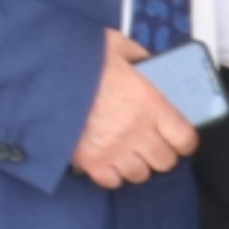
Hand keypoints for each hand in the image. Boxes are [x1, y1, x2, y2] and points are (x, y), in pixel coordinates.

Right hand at [75, 32, 201, 188]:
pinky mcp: (90, 161)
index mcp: (150, 103)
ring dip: (137, 164)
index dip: (183, 140)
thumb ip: (140, 58)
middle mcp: (136, 131)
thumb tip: (150, 63)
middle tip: (152, 142)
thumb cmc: (80, 60)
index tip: (178, 137)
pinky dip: (112, 173)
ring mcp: (114, 149)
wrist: (43, 76)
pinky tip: (108, 158)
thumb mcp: (118, 46)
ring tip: (128, 151)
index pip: (185, 139)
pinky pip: (112, 181)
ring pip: (140, 175)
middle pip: (165, 162)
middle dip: (161, 153)